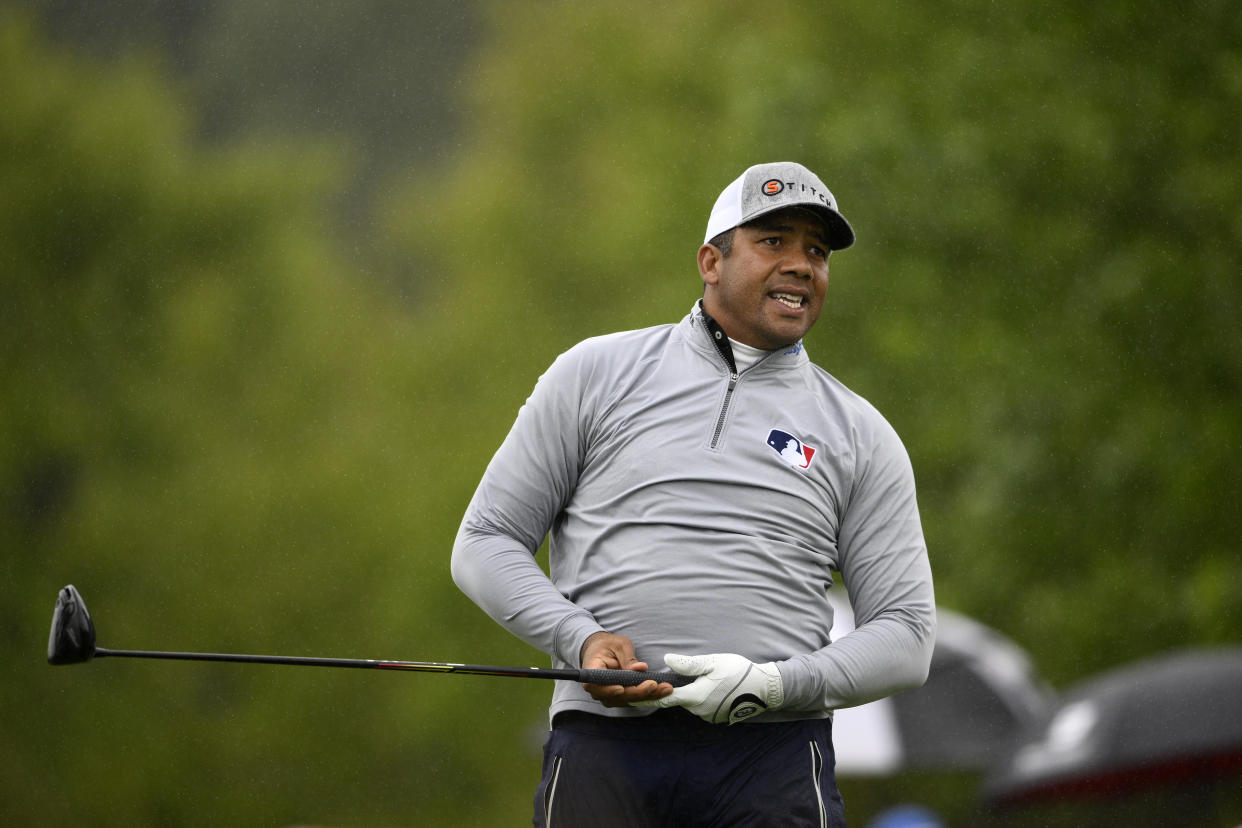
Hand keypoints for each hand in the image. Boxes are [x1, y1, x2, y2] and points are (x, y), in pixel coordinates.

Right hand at [579, 632, 674, 707]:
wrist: (601, 650)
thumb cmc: (608, 645)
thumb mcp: (618, 645)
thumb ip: (628, 658)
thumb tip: (640, 668)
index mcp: (592, 671)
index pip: (597, 685)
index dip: (609, 689)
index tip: (622, 688)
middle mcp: (597, 688)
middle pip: (616, 696)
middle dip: (638, 692)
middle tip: (655, 685)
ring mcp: (608, 695)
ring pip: (627, 700)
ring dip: (647, 696)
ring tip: (665, 688)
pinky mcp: (619, 697)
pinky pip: (633, 700)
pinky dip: (648, 696)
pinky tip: (662, 691)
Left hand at [633, 653, 783, 723]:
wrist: (766, 689)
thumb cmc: (739, 672)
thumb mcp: (713, 662)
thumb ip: (689, 664)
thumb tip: (667, 660)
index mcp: (696, 696)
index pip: (664, 699)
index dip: (646, 697)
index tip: (629, 698)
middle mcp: (700, 711)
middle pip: (679, 699)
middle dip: (674, 690)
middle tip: (679, 675)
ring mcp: (710, 716)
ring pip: (692, 703)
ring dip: (692, 692)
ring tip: (706, 678)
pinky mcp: (719, 717)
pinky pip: (703, 707)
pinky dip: (703, 697)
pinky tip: (715, 686)